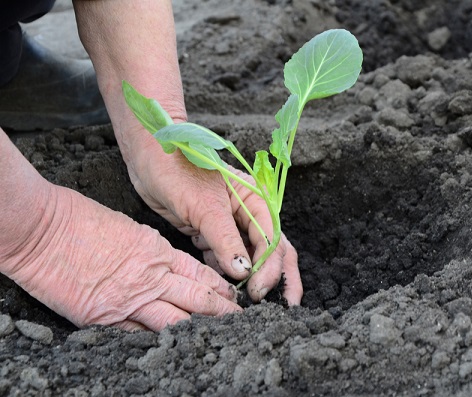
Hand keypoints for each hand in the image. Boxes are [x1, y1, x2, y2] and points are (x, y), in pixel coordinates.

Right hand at [2, 183, 240, 330]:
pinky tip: (174, 347)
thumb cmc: (82, 219)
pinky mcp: (105, 318)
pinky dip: (158, 340)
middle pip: (197, 299)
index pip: (200, 274)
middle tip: (241, 320)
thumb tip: (168, 264)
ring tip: (219, 336)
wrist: (43, 230)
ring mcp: (129, 301)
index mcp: (158, 252)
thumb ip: (153, 250)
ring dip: (199, 329)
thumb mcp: (130, 228)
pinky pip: (139, 334)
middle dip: (222, 311)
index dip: (220, 287)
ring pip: (175, 320)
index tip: (236, 296)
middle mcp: (150, 278)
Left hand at [126, 141, 302, 304]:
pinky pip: (225, 258)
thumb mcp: (204, 207)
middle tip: (283, 307)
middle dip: (278, 278)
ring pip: (249, 257)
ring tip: (250, 303)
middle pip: (273, 250)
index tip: (257, 291)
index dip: (269, 269)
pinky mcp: (210, 232)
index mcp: (255, 201)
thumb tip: (243, 272)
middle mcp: (248, 214)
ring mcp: (229, 224)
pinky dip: (226, 273)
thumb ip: (225, 240)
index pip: (272, 240)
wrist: (148, 157)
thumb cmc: (178, 170)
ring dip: (251, 279)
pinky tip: (223, 287)